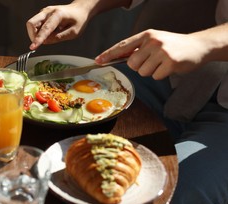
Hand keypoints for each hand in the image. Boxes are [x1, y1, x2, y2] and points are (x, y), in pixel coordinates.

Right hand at [26, 3, 89, 49]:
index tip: (33, 47)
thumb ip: (60, 37)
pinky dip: (38, 32)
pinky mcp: (42, 15)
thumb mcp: (74, 32)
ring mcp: (44, 12)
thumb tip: (46, 42)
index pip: (45, 29)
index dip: (38, 39)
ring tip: (48, 37)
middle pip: (31, 24)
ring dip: (35, 34)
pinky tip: (48, 33)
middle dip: (33, 36)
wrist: (79, 9)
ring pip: (31, 25)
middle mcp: (48, 11)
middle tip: (40, 43)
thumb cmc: (78, 19)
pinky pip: (35, 25)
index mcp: (58, 14)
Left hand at [95, 29, 209, 79]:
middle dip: (139, 67)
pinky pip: (155, 76)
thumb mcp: (154, 41)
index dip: (109, 54)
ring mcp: (162, 51)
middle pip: (132, 64)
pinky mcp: (170, 63)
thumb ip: (138, 48)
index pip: (123, 46)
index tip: (97, 61)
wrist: (198, 45)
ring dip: (151, 71)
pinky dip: (161, 75)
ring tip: (162, 63)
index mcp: (146, 35)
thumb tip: (117, 57)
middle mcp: (152, 41)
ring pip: (142, 72)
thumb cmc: (172, 45)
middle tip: (152, 62)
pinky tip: (169, 67)